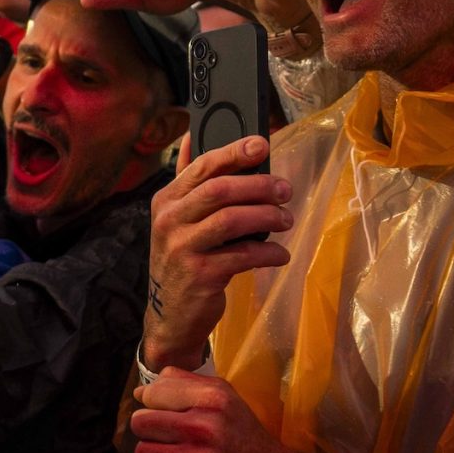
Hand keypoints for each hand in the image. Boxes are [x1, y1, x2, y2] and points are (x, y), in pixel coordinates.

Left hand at [128, 368, 334, 452]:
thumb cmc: (245, 439)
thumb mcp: (225, 398)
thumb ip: (182, 384)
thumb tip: (139, 391)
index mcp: (213, 398)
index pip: (151, 393)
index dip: (155, 405)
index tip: (170, 415)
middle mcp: (206, 426)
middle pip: (140, 422)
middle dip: (151, 432)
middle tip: (171, 439)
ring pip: (143, 452)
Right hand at [145, 136, 291, 371]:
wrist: (170, 315)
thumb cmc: (181, 260)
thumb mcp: (175, 219)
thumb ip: (187, 181)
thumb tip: (193, 136)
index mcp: (166, 201)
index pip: (202, 167)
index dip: (233, 152)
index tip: (261, 144)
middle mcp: (170, 221)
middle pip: (220, 190)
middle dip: (259, 185)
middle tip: (285, 189)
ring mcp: (183, 248)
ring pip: (233, 220)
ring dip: (267, 216)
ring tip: (286, 219)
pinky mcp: (201, 274)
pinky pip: (244, 255)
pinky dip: (268, 252)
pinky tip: (280, 254)